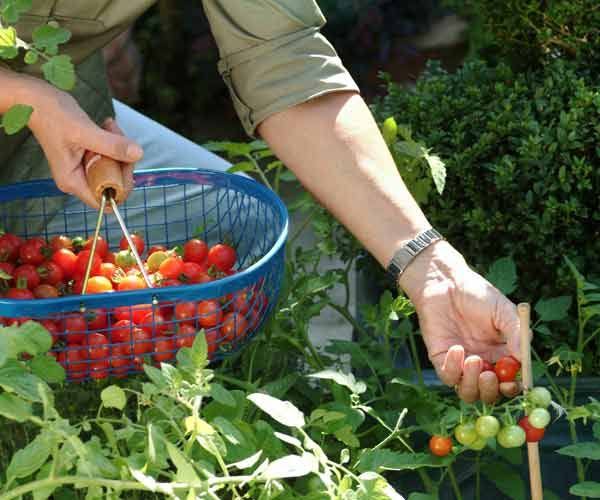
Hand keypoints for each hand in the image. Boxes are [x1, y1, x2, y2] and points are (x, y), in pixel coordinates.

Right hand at [24, 77, 142, 206]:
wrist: (35, 98)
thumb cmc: (51, 114)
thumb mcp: (84, 131)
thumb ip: (111, 145)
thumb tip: (138, 154)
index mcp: (72, 182)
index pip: (105, 201)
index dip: (121, 186)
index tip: (126, 163)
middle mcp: (77, 179)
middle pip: (114, 183)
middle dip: (122, 161)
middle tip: (118, 137)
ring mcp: (83, 168)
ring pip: (115, 167)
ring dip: (119, 147)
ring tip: (110, 126)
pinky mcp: (87, 156)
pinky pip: (110, 155)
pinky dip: (113, 141)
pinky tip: (107, 125)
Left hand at [399, 240, 521, 402]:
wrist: (445, 283)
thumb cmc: (477, 293)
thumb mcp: (504, 311)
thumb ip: (516, 333)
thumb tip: (523, 360)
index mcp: (501, 355)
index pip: (510, 382)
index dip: (513, 388)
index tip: (513, 384)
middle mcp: (482, 363)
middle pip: (489, 394)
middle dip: (491, 390)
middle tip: (490, 375)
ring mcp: (461, 364)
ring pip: (468, 392)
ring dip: (472, 383)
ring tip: (474, 359)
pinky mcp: (440, 359)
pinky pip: (448, 377)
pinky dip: (453, 369)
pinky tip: (457, 348)